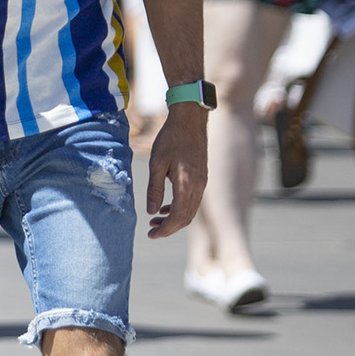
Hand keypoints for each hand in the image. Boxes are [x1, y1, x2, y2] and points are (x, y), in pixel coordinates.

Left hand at [145, 104, 207, 238]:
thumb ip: (154, 189)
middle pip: (186, 218)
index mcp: (187, 184)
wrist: (189, 120)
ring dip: (174, 219)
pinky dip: (180, 208)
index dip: (165, 230)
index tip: (152, 235)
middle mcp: (198, 186)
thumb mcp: (156, 163)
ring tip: (155, 221)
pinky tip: (166, 206)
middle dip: (169, 228)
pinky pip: (192, 200)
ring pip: (190, 210)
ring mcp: (202, 182)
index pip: (179, 217)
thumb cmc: (170, 138)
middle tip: (151, 231)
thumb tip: (151, 212)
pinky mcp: (201, 177)